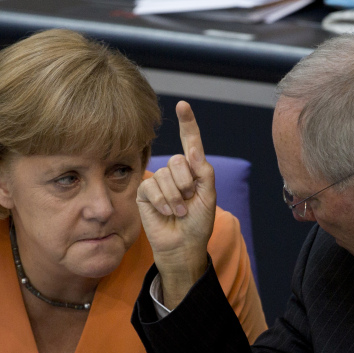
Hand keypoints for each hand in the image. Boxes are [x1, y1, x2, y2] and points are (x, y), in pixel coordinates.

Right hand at [137, 101, 215, 308]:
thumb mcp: (209, 196)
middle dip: (186, 184)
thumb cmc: (199, 223)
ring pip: (165, 175)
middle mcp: (175, 172)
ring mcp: (159, 181)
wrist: (183, 246)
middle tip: (188, 202)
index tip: (183, 105)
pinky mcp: (144, 193)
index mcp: (193, 170)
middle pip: (178, 161)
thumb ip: (203, 171)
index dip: (187, 123)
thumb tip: (193, 149)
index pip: (190, 142)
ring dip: (175, 198)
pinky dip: (162, 202)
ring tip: (179, 212)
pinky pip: (151, 186)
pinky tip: (166, 213)